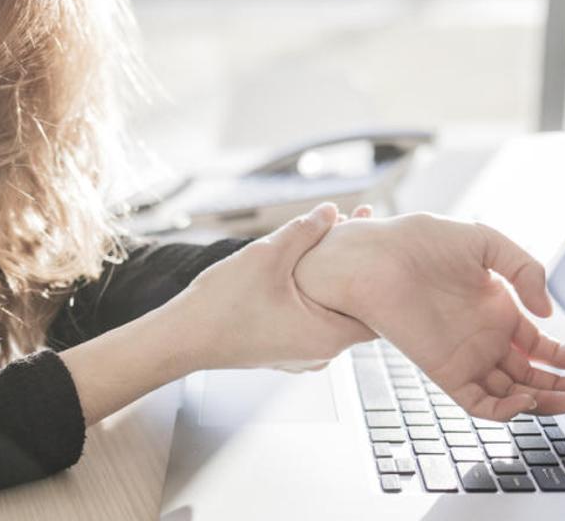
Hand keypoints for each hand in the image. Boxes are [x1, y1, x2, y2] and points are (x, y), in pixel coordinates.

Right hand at [164, 203, 375, 372]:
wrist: (182, 338)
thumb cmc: (223, 305)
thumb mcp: (268, 256)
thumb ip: (306, 231)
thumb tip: (331, 210)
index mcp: (328, 337)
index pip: (380, 310)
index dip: (382, 272)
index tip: (379, 241)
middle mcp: (321, 353)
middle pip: (355, 308)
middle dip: (355, 268)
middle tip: (357, 230)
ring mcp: (301, 355)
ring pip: (330, 313)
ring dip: (331, 281)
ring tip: (330, 243)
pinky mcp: (283, 350)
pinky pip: (309, 320)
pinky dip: (312, 296)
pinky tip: (300, 268)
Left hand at [293, 213, 564, 419]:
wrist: (372, 255)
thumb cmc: (417, 241)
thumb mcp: (483, 242)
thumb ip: (524, 269)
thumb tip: (547, 312)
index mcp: (495, 309)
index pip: (538, 345)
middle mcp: (482, 337)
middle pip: (531, 375)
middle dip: (563, 385)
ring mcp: (464, 356)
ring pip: (511, 393)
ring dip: (543, 401)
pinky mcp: (443, 370)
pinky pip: (478, 402)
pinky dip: (505, 409)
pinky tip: (527, 399)